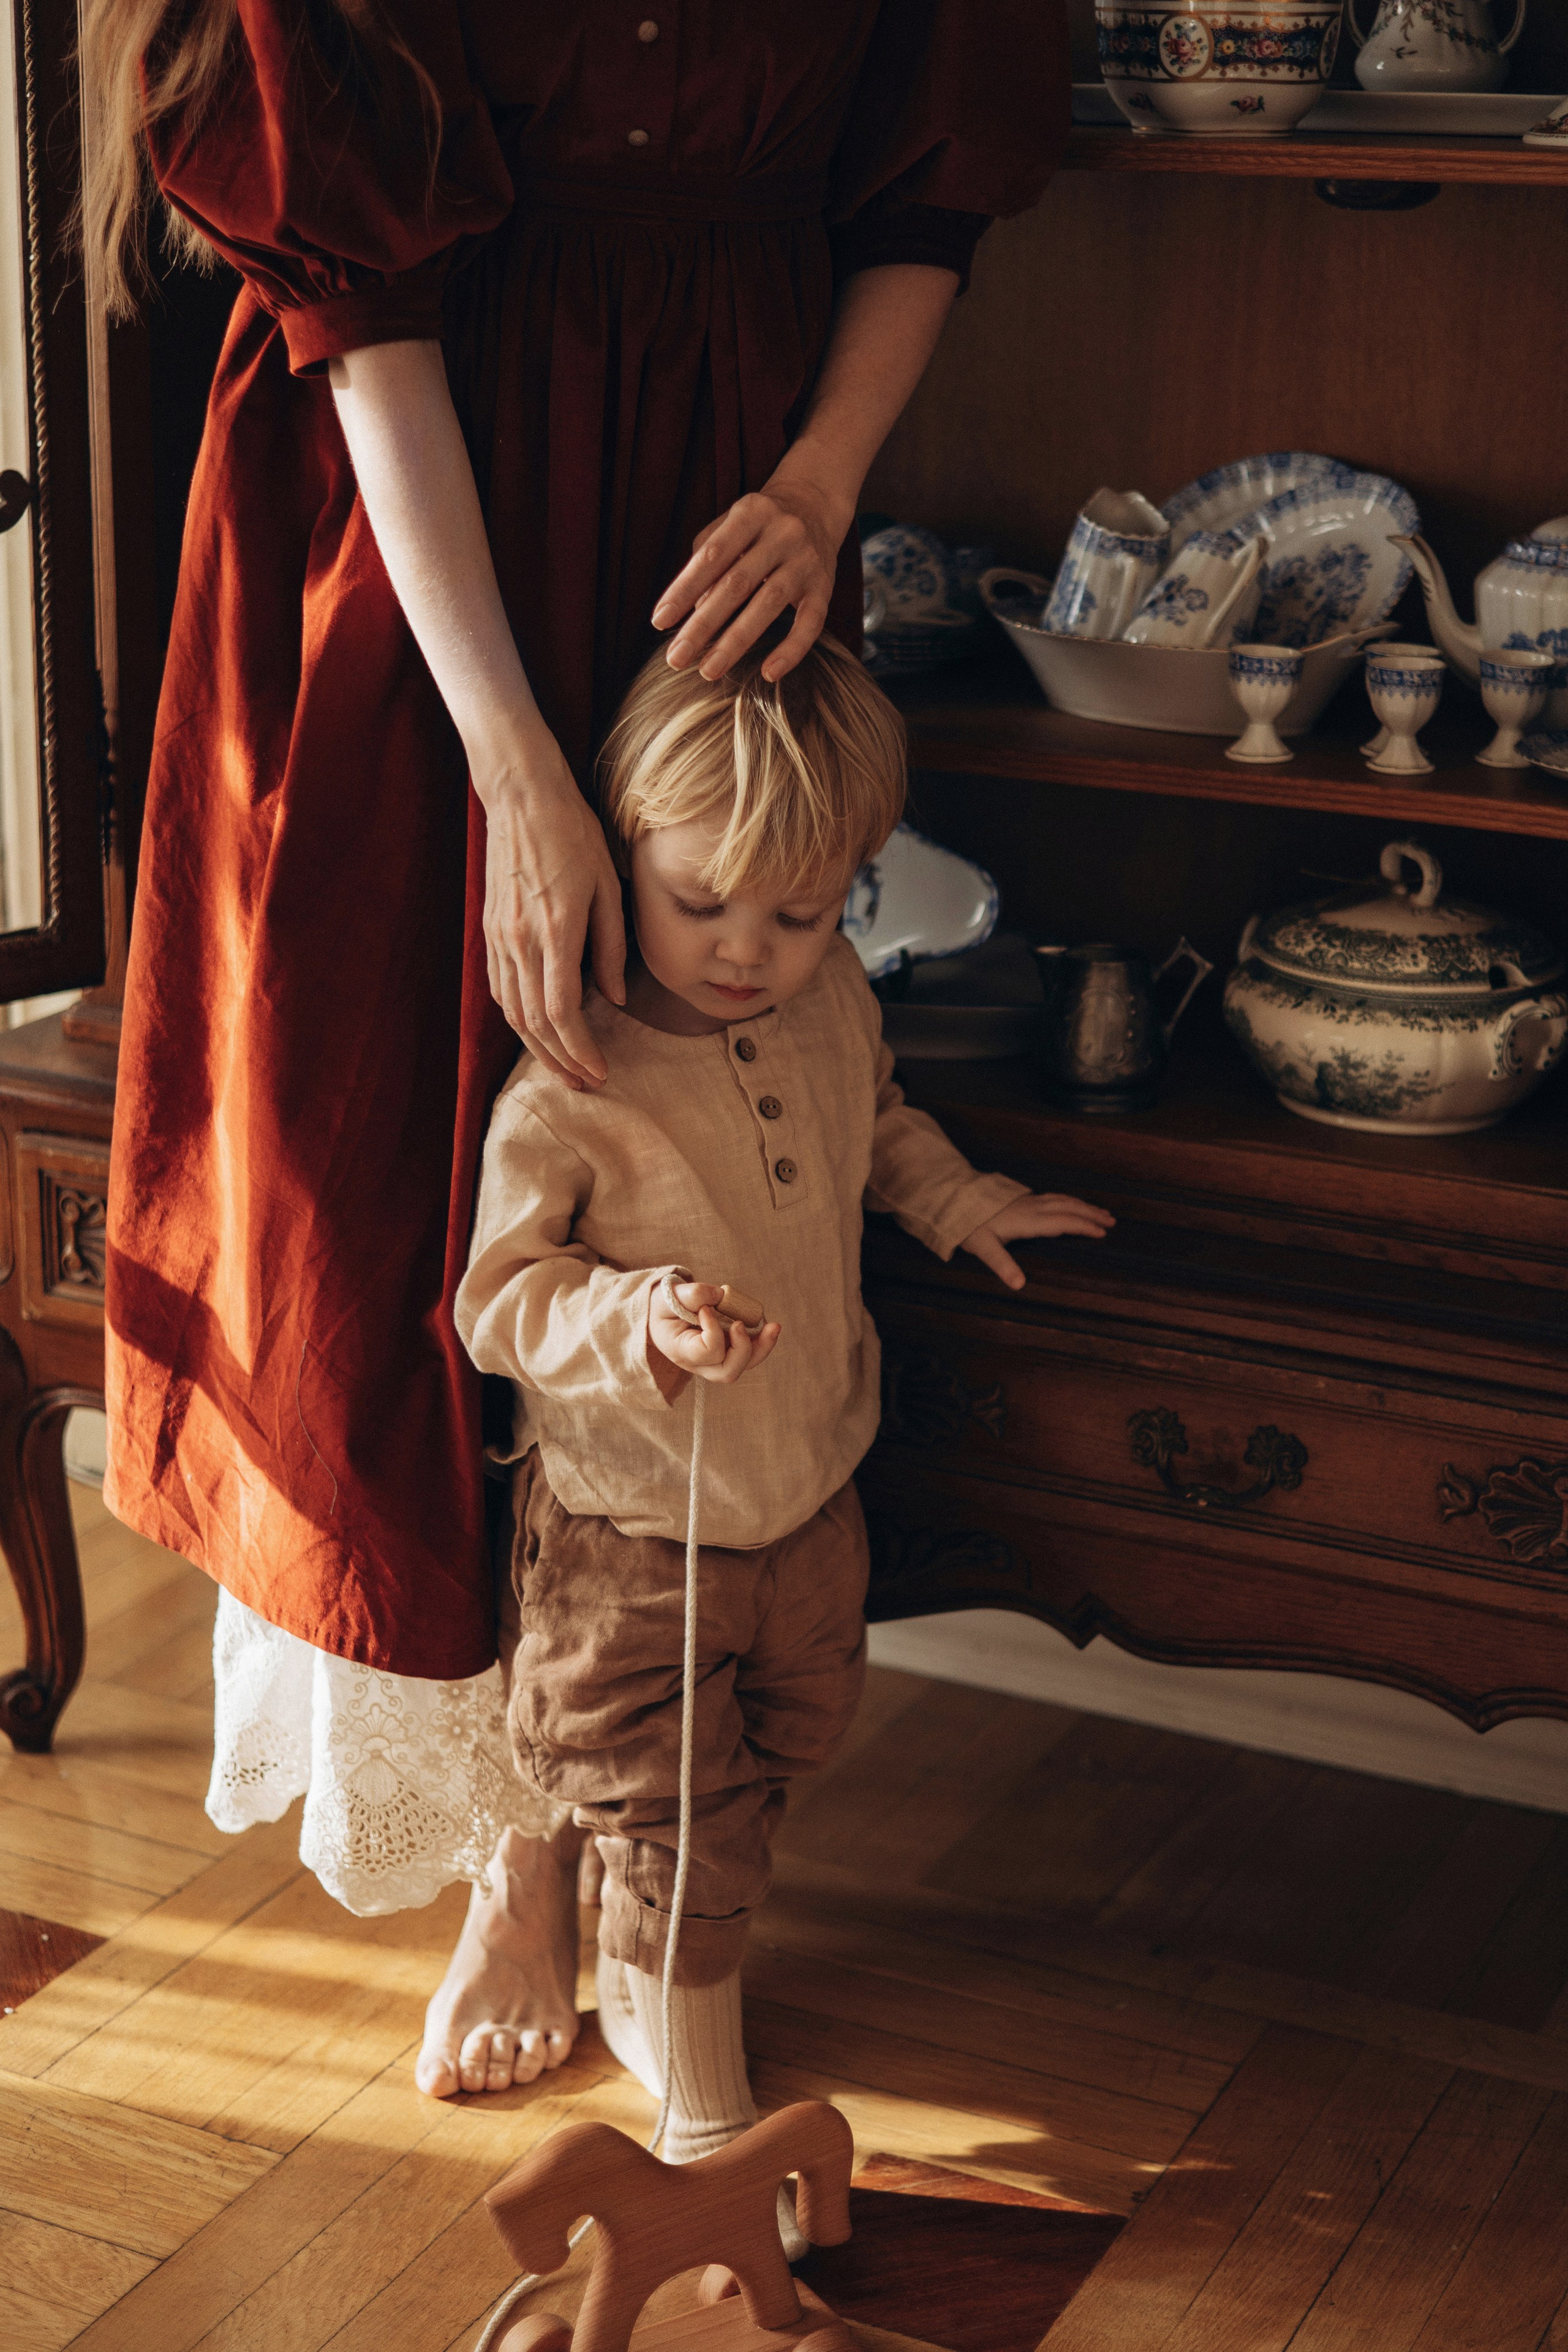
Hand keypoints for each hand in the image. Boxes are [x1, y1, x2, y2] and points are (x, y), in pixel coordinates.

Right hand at [478, 721, 626, 1087]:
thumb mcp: (608, 886)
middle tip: (585, 1084)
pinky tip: (535, 1031)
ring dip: (537, 1047)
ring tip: (563, 1068)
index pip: (562, 1012)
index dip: (581, 1049)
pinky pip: (499, 988)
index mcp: (556, 930)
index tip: (600, 1071)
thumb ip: (611, 948)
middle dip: (560, 1060)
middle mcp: (521, 940)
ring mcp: (499, 937)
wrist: (522, 795)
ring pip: (512, 1012)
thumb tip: (615, 998)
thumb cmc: (573, 833)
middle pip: (534, 1023)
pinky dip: (517, 1018)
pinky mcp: (490, 931)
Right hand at [648, 1280, 782, 1386]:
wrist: (662, 1315)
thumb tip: (721, 1296)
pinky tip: (769, 1326)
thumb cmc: (664, 1306)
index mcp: (681, 1351)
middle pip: (728, 1371)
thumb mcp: (668, 1296)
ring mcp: (715, 1362)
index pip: (706, 1351)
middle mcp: (699, 1364)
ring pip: (743, 1365)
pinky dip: (761, 1341)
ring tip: (773, 1326)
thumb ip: (691, 1294)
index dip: (713, 1330)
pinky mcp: (728, 1352)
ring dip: (761, 1347)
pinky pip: (749, 1354)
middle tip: (740, 1323)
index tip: (706, 1309)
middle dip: (743, 1348)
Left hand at [651, 476, 850, 681]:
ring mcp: (806, 560)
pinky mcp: (825, 585)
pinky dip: (791, 650)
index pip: (711, 556)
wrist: (816, 504)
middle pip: (737, 584)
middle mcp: (782, 533)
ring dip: (736, 641)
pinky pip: (811, 622)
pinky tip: (768, 673)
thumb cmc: (757, 525)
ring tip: (709, 671)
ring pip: (769, 603)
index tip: (660, 622)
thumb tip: (693, 612)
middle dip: (703, 624)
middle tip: (676, 659)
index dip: (684, 589)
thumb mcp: (729, 526)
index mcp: (750, 513)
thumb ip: (706, 561)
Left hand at [960, 1194, 1115, 1291]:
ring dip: (1083, 1205)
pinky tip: (1072, 1204)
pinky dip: (1070, 1201)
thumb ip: (1002, 1265)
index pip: (1063, 1222)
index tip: (1102, 1233)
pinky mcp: (1023, 1199)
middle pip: (1069, 1208)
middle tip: (1112, 1221)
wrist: (955, 1199)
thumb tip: (1019, 1285)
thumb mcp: (983, 1247)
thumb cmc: (968, 1225)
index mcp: (1029, 1220)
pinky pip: (1055, 1197)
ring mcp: (1029, 1201)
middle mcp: (1033, 1208)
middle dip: (1091, 1214)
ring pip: (1063, 1200)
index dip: (1084, 1227)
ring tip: (1101, 1211)